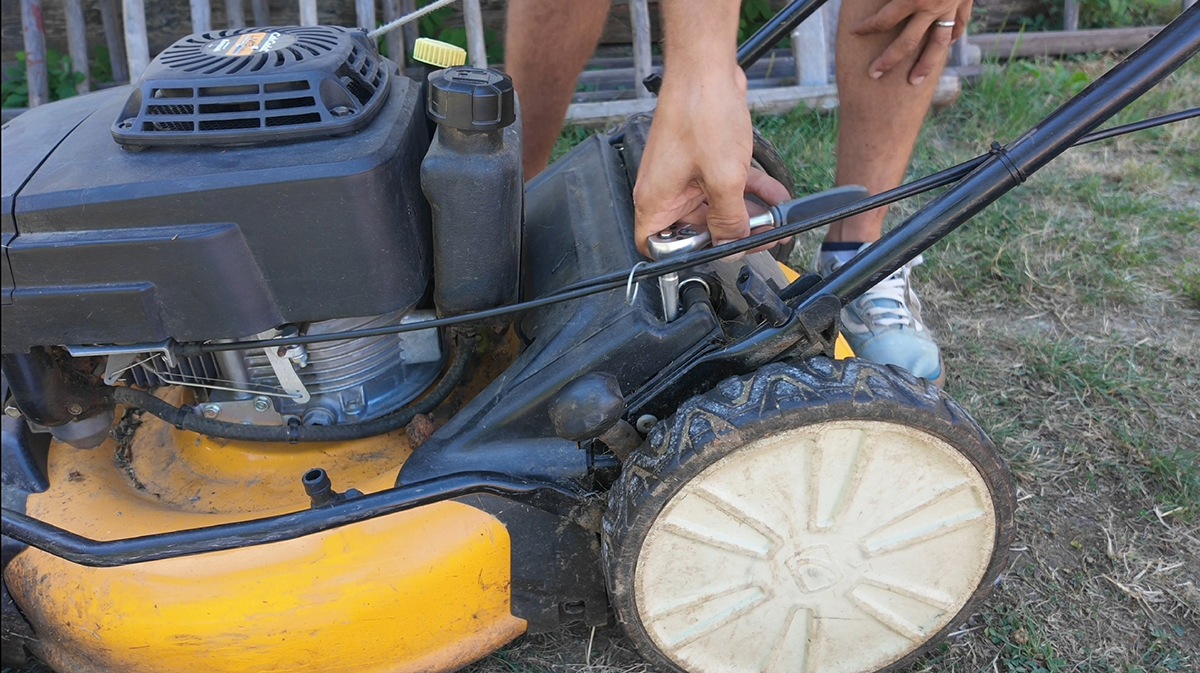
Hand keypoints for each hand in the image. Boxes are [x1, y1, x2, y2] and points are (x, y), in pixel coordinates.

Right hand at [633, 66, 758, 256]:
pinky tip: (773, 193)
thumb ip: (729, 219)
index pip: (654, 246)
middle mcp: (665, 189)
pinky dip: (747, 190)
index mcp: (656, 200)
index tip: (714, 257)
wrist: (707, 68)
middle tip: (759, 239)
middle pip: (693, 229)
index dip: (681, 258)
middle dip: (728, 234)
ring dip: (745, 212)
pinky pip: (723, 183)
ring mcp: (682, 173)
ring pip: (713, 206)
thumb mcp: (723, 179)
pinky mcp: (700, 158)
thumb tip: (731, 244)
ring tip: (774, 219)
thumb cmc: (702, 113)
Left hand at [851, 0, 972, 84]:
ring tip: (914, 81)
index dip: (866, 27)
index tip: (853, 33)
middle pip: (907, 42)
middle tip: (873, 74)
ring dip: (925, 65)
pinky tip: (949, 44)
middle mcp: (931, 8)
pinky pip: (959, 23)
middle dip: (888, 60)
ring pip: (937, 44)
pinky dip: (954, 34)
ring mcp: (951, 7)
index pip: (884, 19)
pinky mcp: (966, 1)